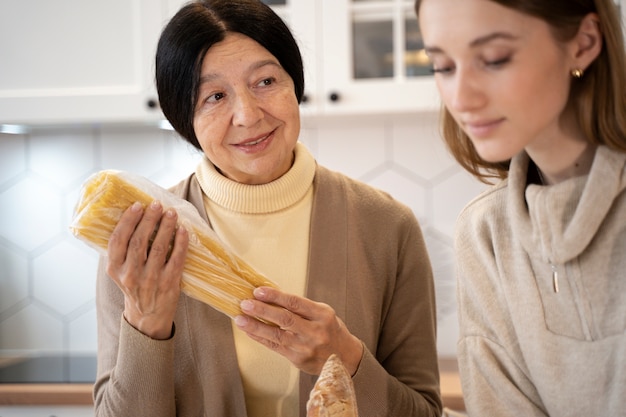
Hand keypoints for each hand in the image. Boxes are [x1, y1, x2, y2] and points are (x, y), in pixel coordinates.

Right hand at [106, 200, 188, 339]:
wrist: (147, 317)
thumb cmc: (135, 287)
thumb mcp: (121, 272)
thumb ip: (123, 251)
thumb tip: (133, 217)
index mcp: (115, 268)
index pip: (118, 240)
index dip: (128, 221)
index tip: (137, 206)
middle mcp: (130, 275)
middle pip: (139, 241)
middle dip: (149, 219)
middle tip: (157, 204)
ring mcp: (150, 280)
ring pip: (158, 248)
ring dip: (166, 227)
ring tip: (171, 213)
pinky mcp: (168, 284)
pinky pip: (176, 259)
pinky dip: (180, 243)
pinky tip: (183, 230)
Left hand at [234, 287, 363, 375]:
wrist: (345, 358)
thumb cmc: (330, 330)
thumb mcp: (322, 314)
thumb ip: (300, 308)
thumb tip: (271, 298)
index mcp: (322, 315)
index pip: (295, 303)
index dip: (275, 296)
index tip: (258, 291)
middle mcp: (315, 331)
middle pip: (284, 319)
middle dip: (262, 310)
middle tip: (245, 303)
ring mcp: (306, 347)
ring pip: (276, 335)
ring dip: (255, 326)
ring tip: (240, 319)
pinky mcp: (298, 359)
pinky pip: (275, 347)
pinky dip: (261, 338)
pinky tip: (249, 331)